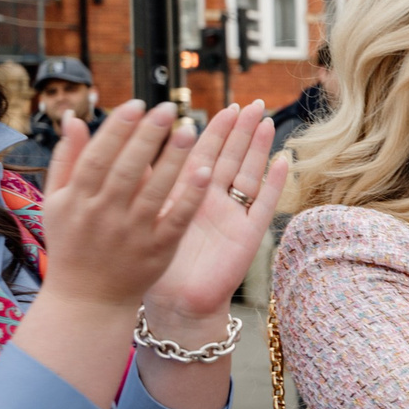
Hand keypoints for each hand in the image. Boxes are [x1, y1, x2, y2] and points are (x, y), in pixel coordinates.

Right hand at [39, 101, 218, 311]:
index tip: (138, 104)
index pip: (98, 156)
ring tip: (191, 129)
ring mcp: (131, 233)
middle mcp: (102, 215)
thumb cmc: (72, 242)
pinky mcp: (157, 250)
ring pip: (155, 190)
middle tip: (169, 108)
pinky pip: (176, 219)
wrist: (87, 298)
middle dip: (148, 136)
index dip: (118, 129)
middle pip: (127, 169)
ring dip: (173, 159)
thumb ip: (67, 159)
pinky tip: (208, 172)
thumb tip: (73, 118)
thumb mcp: (58, 202)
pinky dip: (190, 196)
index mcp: (76, 200)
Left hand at [142, 102, 289, 336]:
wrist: (174, 304)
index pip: (205, 154)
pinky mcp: (247, 235)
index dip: (217, 131)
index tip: (226, 107)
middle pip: (232, 158)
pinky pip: (263, 206)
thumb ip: (143, 184)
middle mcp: (213, 201)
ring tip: (267, 123)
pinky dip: (275, 185)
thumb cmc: (154, 265)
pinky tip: (282, 162)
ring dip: (259, 149)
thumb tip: (126, 148)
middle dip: (242, 131)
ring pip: (250, 174)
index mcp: (187, 194)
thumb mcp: (144, 218)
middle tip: (253, 104)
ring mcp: (234, 216)